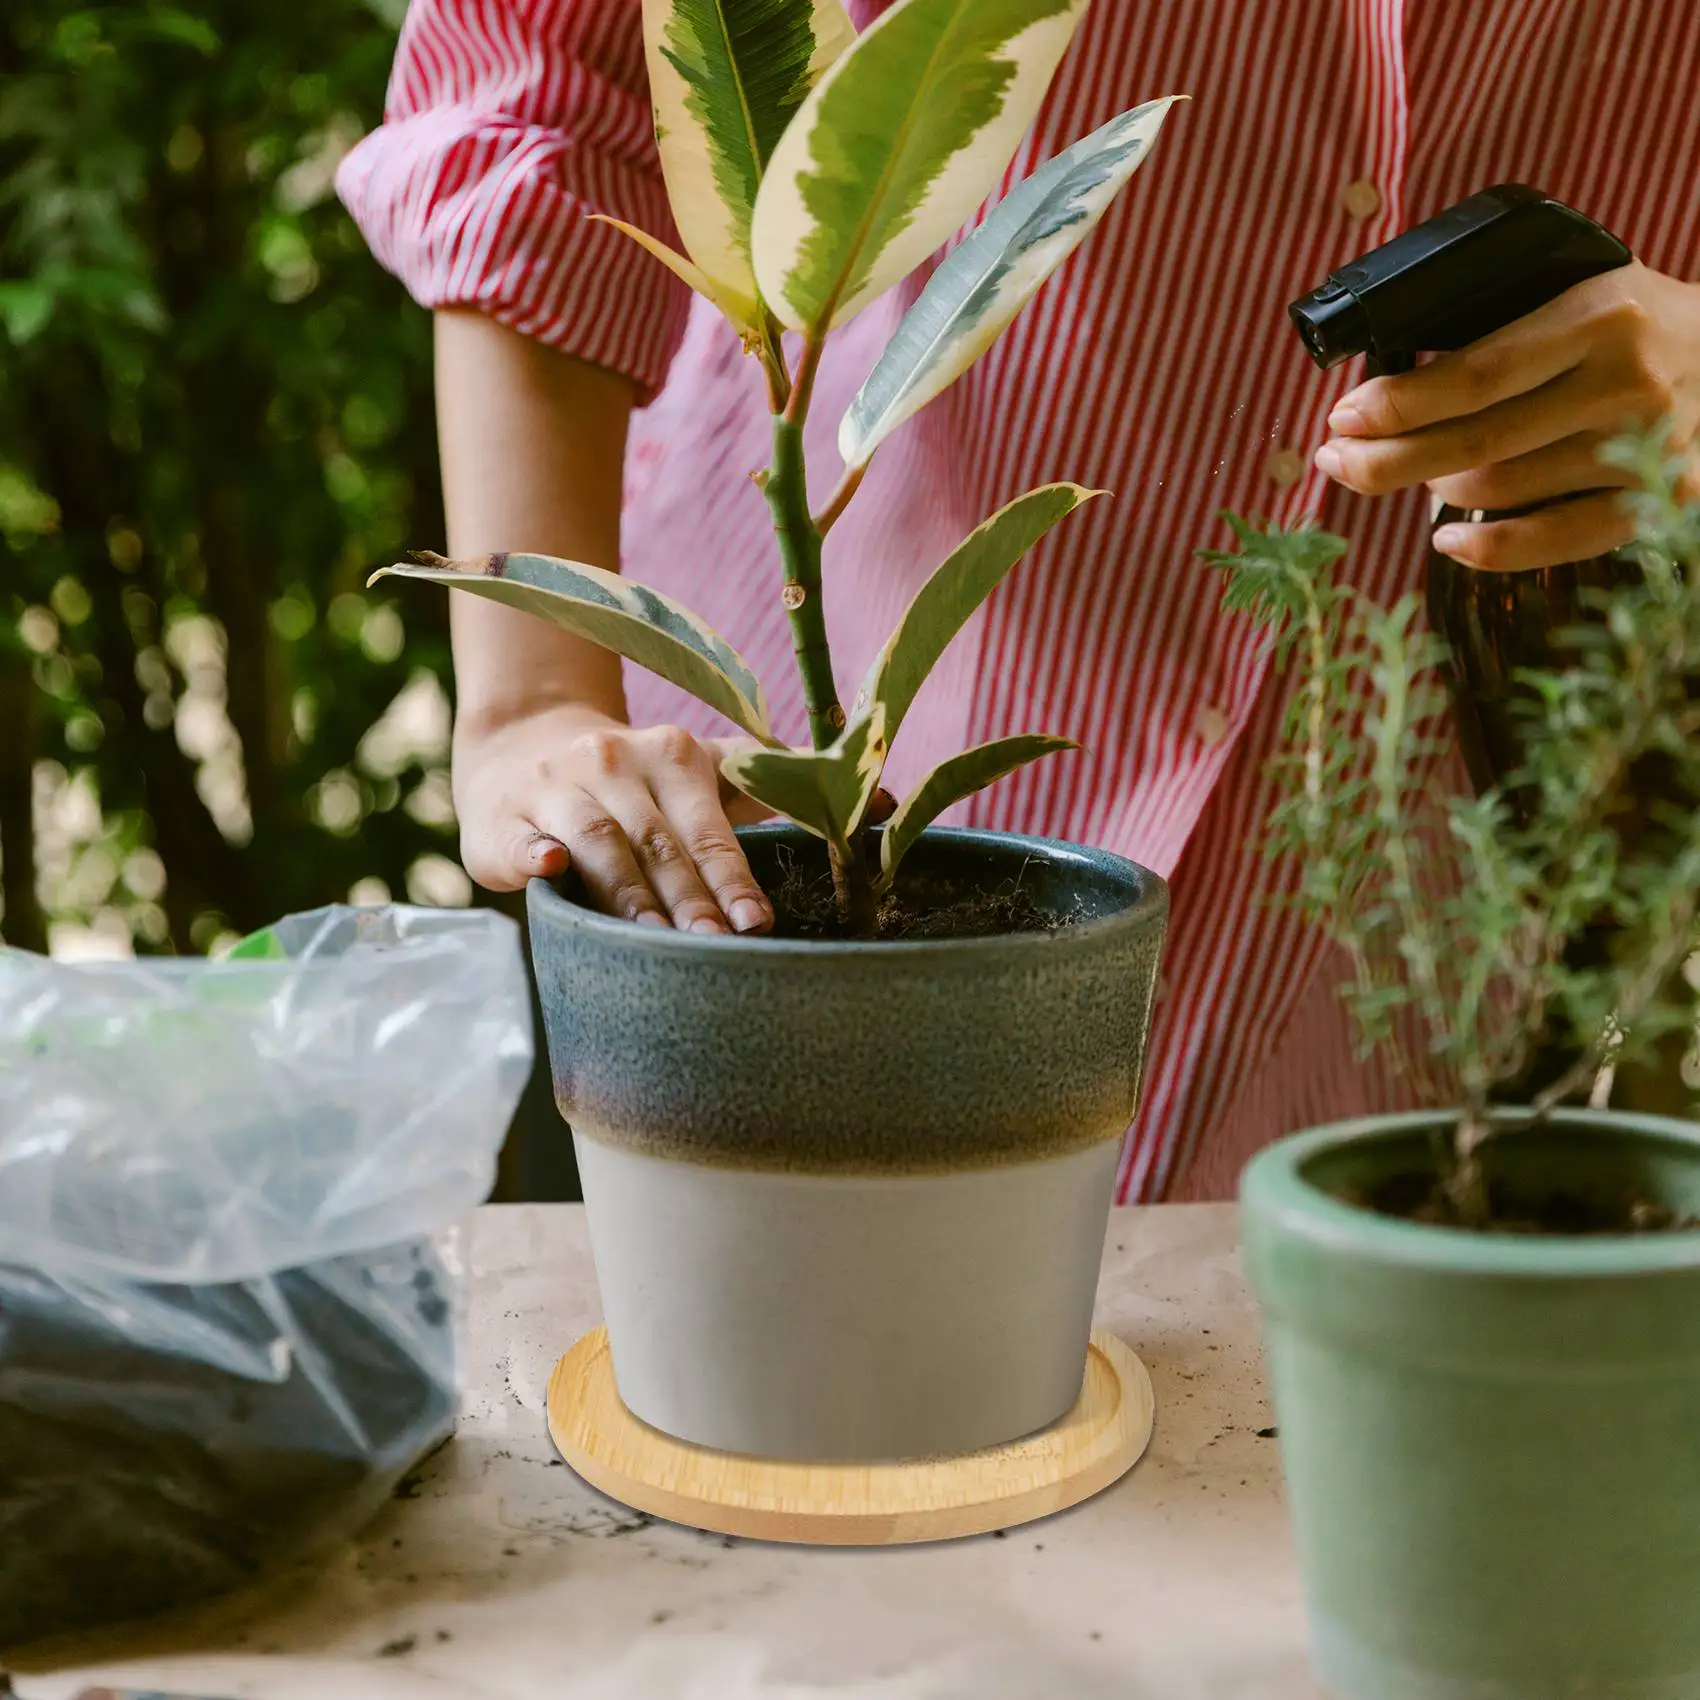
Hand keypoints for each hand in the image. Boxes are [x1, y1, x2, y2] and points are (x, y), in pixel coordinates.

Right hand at [453, 704, 774, 932]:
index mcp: (671, 755)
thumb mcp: (697, 768)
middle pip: (658, 841)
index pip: (706, 825)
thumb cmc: (631, 778)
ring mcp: (554, 788)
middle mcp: (613, 763)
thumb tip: (885, 804)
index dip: (731, 875)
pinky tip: (549, 869)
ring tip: (654, 943)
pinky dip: (534, 852)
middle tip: (716, 950)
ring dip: (627, 894)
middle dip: (689, 899)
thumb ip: (774, 785)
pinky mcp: (503, 817)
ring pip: (597, 843)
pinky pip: (520, 837)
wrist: (521, 744)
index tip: (756, 921)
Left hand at [1313, 262, 1699, 570]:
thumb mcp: (1582, 292)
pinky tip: (1447, 541)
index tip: (1343, 419)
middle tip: (1338, 461)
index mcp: (1600, 316)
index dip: (1398, 406)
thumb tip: (1392, 390)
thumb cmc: (1637, 325)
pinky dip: (1488, 550)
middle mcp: (1626, 384)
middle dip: (1388, 459)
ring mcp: (1644, 448)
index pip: (1475, 375)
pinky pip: (1553, 541)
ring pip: (1502, 491)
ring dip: (1437, 491)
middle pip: (1476, 443)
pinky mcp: (1658, 502)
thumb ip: (1506, 330)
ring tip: (1416, 476)